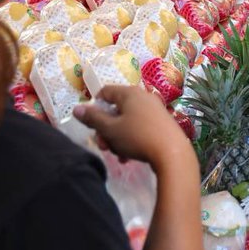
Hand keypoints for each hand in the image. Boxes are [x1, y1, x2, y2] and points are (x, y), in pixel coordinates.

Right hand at [74, 85, 195, 171]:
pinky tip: (128, 158)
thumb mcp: (110, 129)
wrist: (172, 154)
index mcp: (130, 93)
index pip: (105, 92)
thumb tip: (76, 108)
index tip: (91, 124)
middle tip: (103, 146)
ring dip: (117, 138)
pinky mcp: (161, 123)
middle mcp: (143, 97)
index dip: (94, 107)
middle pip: (115, 109)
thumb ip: (92, 119)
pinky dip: (130, 140)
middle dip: (105, 129)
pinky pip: (139, 128)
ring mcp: (154, 110)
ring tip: (117, 155)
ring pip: (126, 122)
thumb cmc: (137, 137)